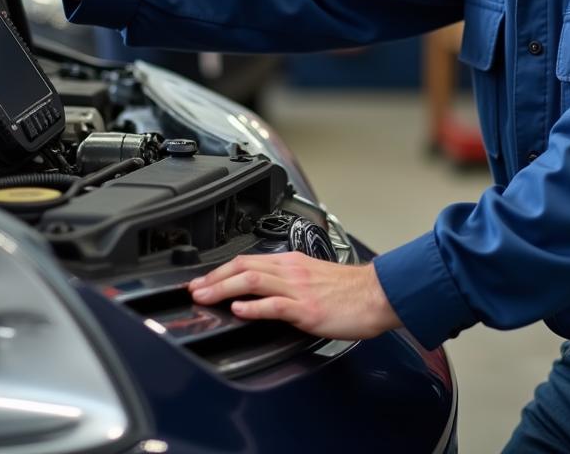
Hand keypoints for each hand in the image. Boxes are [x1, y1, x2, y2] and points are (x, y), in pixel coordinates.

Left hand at [187, 252, 401, 340]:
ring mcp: (298, 288)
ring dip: (224, 289)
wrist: (376, 294)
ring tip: (205, 298)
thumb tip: (263, 293)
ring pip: (253, 280)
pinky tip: (240, 310)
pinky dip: (254, 306)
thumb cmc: (349, 290)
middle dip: (214, 278)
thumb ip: (287, 281)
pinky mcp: (307, 308)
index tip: (204, 281)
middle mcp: (291, 270)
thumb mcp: (313, 278)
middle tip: (193, 289)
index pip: (248, 260)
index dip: (220, 270)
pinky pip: (275, 304)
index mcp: (292, 262)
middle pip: (244, 266)